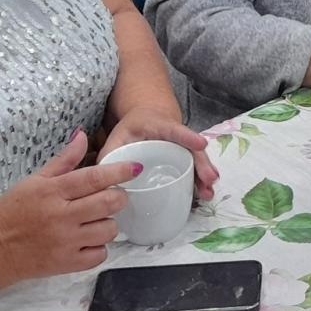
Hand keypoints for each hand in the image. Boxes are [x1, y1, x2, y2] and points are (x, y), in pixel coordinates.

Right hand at [0, 130, 134, 286]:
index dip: (119, 171)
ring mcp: (66, 242)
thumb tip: (83, 135)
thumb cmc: (12, 211)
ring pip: (109, 229)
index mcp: (53, 191)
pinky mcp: (68, 263)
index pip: (95, 178)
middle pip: (109, 203)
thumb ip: (64, 160)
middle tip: (112, 197)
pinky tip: (87, 240)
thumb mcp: (34, 180)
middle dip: (118, 197)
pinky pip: (101, 254)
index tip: (135, 168)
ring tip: (95, 220)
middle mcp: (61, 216)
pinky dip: (99, 247)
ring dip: (108, 223)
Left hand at [100, 107, 218, 201]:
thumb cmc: (133, 128)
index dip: (187, 137)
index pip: (174, 130)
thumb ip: (110, 152)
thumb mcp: (118, 135)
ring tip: (209, 192)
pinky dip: (201, 181)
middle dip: (202, 164)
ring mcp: (184, 146)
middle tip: (210, 179)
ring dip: (205, 176)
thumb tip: (100, 176)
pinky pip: (195, 168)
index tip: (201, 144)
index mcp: (159, 125)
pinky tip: (205, 194)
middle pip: (192, 149)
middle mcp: (177, 135)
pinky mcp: (186, 157)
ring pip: (197, 160)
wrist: (149, 116)